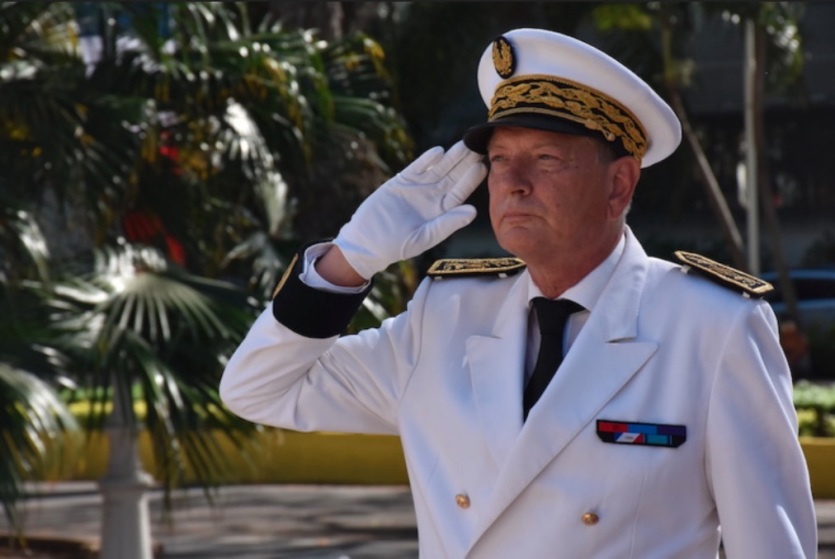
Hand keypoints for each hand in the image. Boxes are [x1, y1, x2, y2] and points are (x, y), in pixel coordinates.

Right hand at [333, 141, 486, 279]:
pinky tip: (439, 151)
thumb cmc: (397, 246)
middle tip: (478, 146)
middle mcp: (432, 198)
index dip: (470, 179)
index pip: (460, 192)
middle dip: (464, 162)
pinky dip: (427, 160)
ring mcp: (418, 188)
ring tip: (463, 143)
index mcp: (441, 212)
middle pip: (452, 177)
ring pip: (438, 169)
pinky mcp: (401, 182)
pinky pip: (417, 168)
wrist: (367, 242)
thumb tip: (473, 211)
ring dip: (450, 157)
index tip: (482, 166)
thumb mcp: (424, 237)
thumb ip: (448, 223)